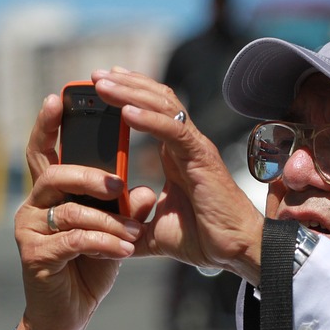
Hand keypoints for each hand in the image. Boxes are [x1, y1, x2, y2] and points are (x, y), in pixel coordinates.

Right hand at [12, 93, 148, 329]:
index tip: (58, 97)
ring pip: (68, 209)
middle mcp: (32, 207)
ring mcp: (28, 231)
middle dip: (87, 174)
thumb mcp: (113, 233)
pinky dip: (103, 243)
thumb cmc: (87, 268)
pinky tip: (122, 251)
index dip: (47, 123)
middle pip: (52, 173)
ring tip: (132, 235)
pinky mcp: (34, 256)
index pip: (43, 151)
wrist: (67, 315)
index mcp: (49, 194)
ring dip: (107, 220)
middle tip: (117, 182)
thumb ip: (124, 210)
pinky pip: (73, 240)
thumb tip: (140, 189)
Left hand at [92, 68, 263, 283]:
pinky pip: (174, 131)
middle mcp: (186, 145)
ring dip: (131, 93)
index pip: (152, 112)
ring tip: (102, 84)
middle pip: (155, 100)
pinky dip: (149, 120)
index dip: (130, 94)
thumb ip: (131, 225)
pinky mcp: (202, 158)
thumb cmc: (202, 240)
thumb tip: (106, 233)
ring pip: (163, 107)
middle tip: (95, 76)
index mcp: (175, 155)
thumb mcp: (152, 232)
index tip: (101, 87)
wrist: (234, 253)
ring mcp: (195, 148)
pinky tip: (125, 112)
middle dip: (125, 84)